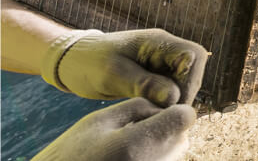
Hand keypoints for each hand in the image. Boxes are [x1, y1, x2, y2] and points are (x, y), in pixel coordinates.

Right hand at [32, 98, 194, 160]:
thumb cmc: (71, 155)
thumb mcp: (98, 122)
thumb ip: (136, 106)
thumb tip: (164, 105)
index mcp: (136, 144)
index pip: (183, 118)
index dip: (173, 109)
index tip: (156, 111)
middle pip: (181, 135)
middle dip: (165, 126)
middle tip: (134, 130)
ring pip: (175, 151)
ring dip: (161, 142)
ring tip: (128, 146)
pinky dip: (153, 155)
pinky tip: (128, 157)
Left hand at [50, 29, 207, 105]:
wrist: (73, 61)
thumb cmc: (89, 62)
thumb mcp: (113, 74)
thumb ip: (144, 85)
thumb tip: (174, 98)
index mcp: (158, 42)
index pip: (192, 55)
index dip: (191, 80)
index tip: (174, 103)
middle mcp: (165, 50)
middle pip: (193, 70)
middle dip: (185, 93)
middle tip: (166, 115)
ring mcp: (162, 63)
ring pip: (185, 81)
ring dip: (176, 99)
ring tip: (157, 115)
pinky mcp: (156, 76)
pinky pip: (172, 88)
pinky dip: (166, 102)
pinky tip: (152, 113)